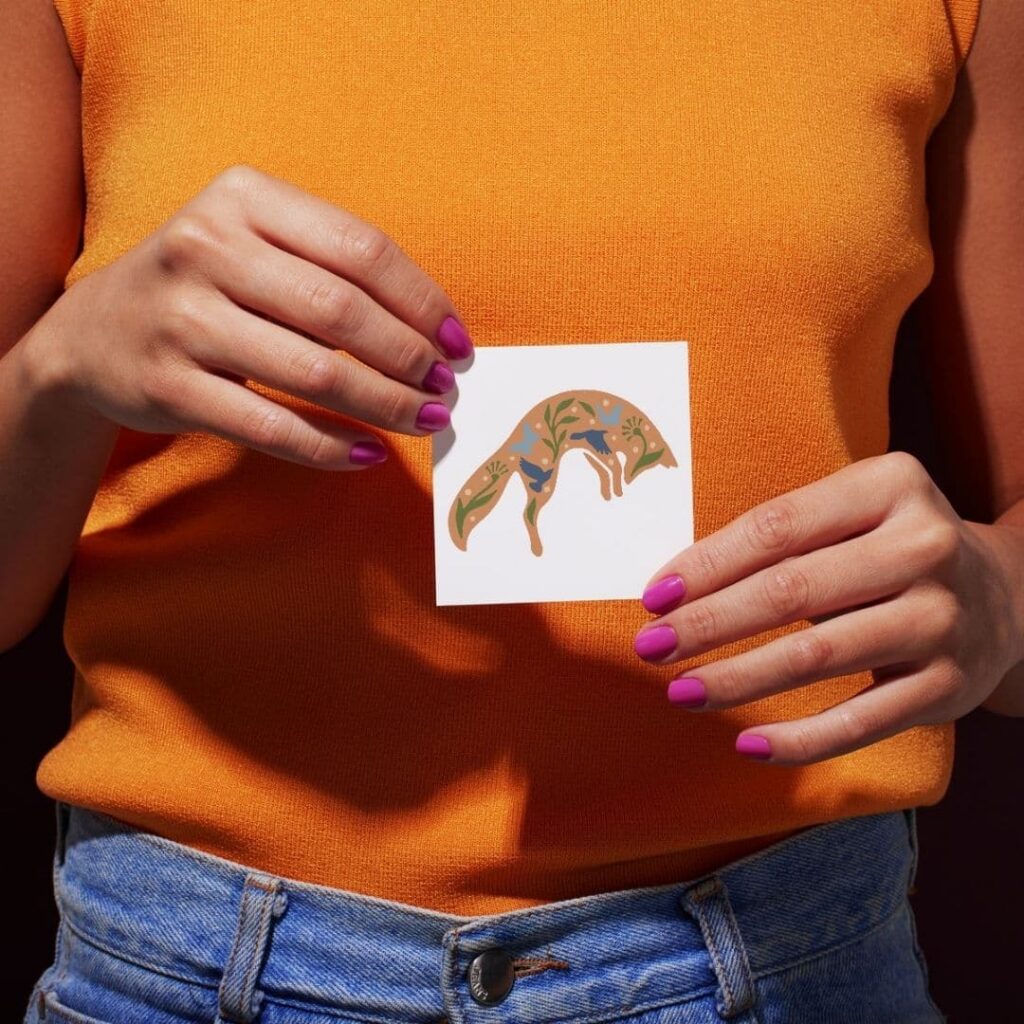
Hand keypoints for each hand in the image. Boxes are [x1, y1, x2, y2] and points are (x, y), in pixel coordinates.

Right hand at [30, 164, 471, 468]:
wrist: (95, 332)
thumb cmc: (208, 285)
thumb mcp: (256, 244)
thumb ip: (331, 268)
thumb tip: (433, 333)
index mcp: (244, 198)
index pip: (361, 249)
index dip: (422, 302)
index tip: (458, 343)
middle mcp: (206, 248)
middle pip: (342, 312)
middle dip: (409, 358)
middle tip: (445, 389)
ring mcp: (182, 318)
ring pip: (314, 372)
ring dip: (385, 404)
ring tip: (425, 420)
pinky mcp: (169, 386)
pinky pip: (273, 426)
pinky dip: (332, 447)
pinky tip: (370, 453)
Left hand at [634, 452, 1023, 763]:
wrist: (1004, 594)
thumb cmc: (887, 549)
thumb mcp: (848, 517)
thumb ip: (777, 540)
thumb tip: (673, 589)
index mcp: (890, 485)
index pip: (776, 528)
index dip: (706, 565)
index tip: (654, 598)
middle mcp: (925, 546)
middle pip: (791, 590)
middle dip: (708, 624)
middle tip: (651, 648)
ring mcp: (942, 617)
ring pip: (818, 656)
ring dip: (738, 680)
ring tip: (682, 691)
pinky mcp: (951, 684)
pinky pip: (861, 720)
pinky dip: (800, 739)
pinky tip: (748, 744)